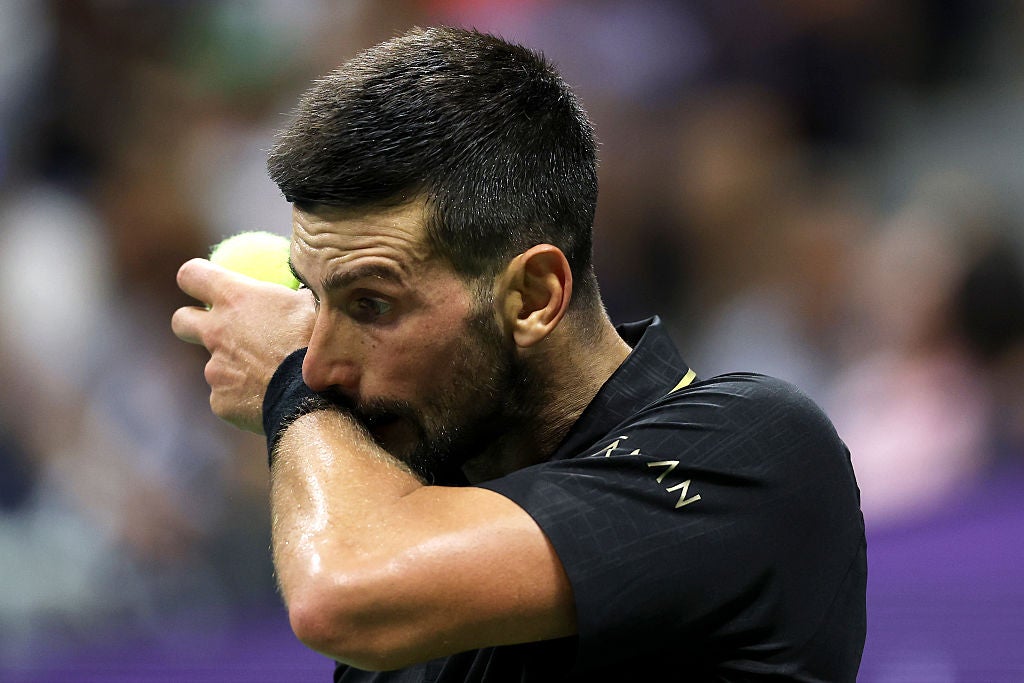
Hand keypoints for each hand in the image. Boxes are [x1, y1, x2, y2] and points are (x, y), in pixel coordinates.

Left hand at [172, 258, 315, 432]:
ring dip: (234, 366)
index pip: (192, 275)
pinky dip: (245, 395)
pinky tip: (271, 397)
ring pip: (215, 364)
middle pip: (181, 320)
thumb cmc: (318, 345)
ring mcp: (214, 369)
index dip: (196, 277)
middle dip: (192, 321)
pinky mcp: (220, 401)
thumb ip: (296, 293)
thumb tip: (304, 285)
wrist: (314, 399)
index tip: (205, 283)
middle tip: (217, 327)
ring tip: (270, 374)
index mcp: (236, 299)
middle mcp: (216, 332)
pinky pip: (229, 395)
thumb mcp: (314, 304)